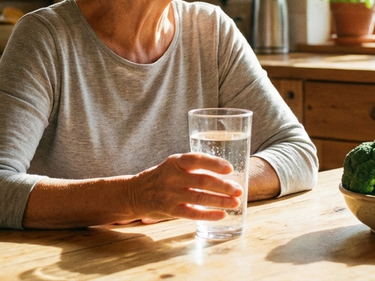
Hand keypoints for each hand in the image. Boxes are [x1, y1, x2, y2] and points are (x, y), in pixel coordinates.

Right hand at [127, 152, 242, 221]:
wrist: (134, 193)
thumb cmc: (161, 178)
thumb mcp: (172, 165)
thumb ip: (193, 167)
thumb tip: (224, 174)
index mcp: (175, 162)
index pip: (197, 159)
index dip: (214, 164)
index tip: (230, 169)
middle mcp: (172, 177)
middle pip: (202, 180)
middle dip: (223, 186)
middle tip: (239, 190)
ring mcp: (170, 194)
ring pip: (200, 198)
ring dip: (220, 201)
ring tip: (235, 202)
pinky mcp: (169, 210)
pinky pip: (192, 213)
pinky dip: (209, 215)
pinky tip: (222, 215)